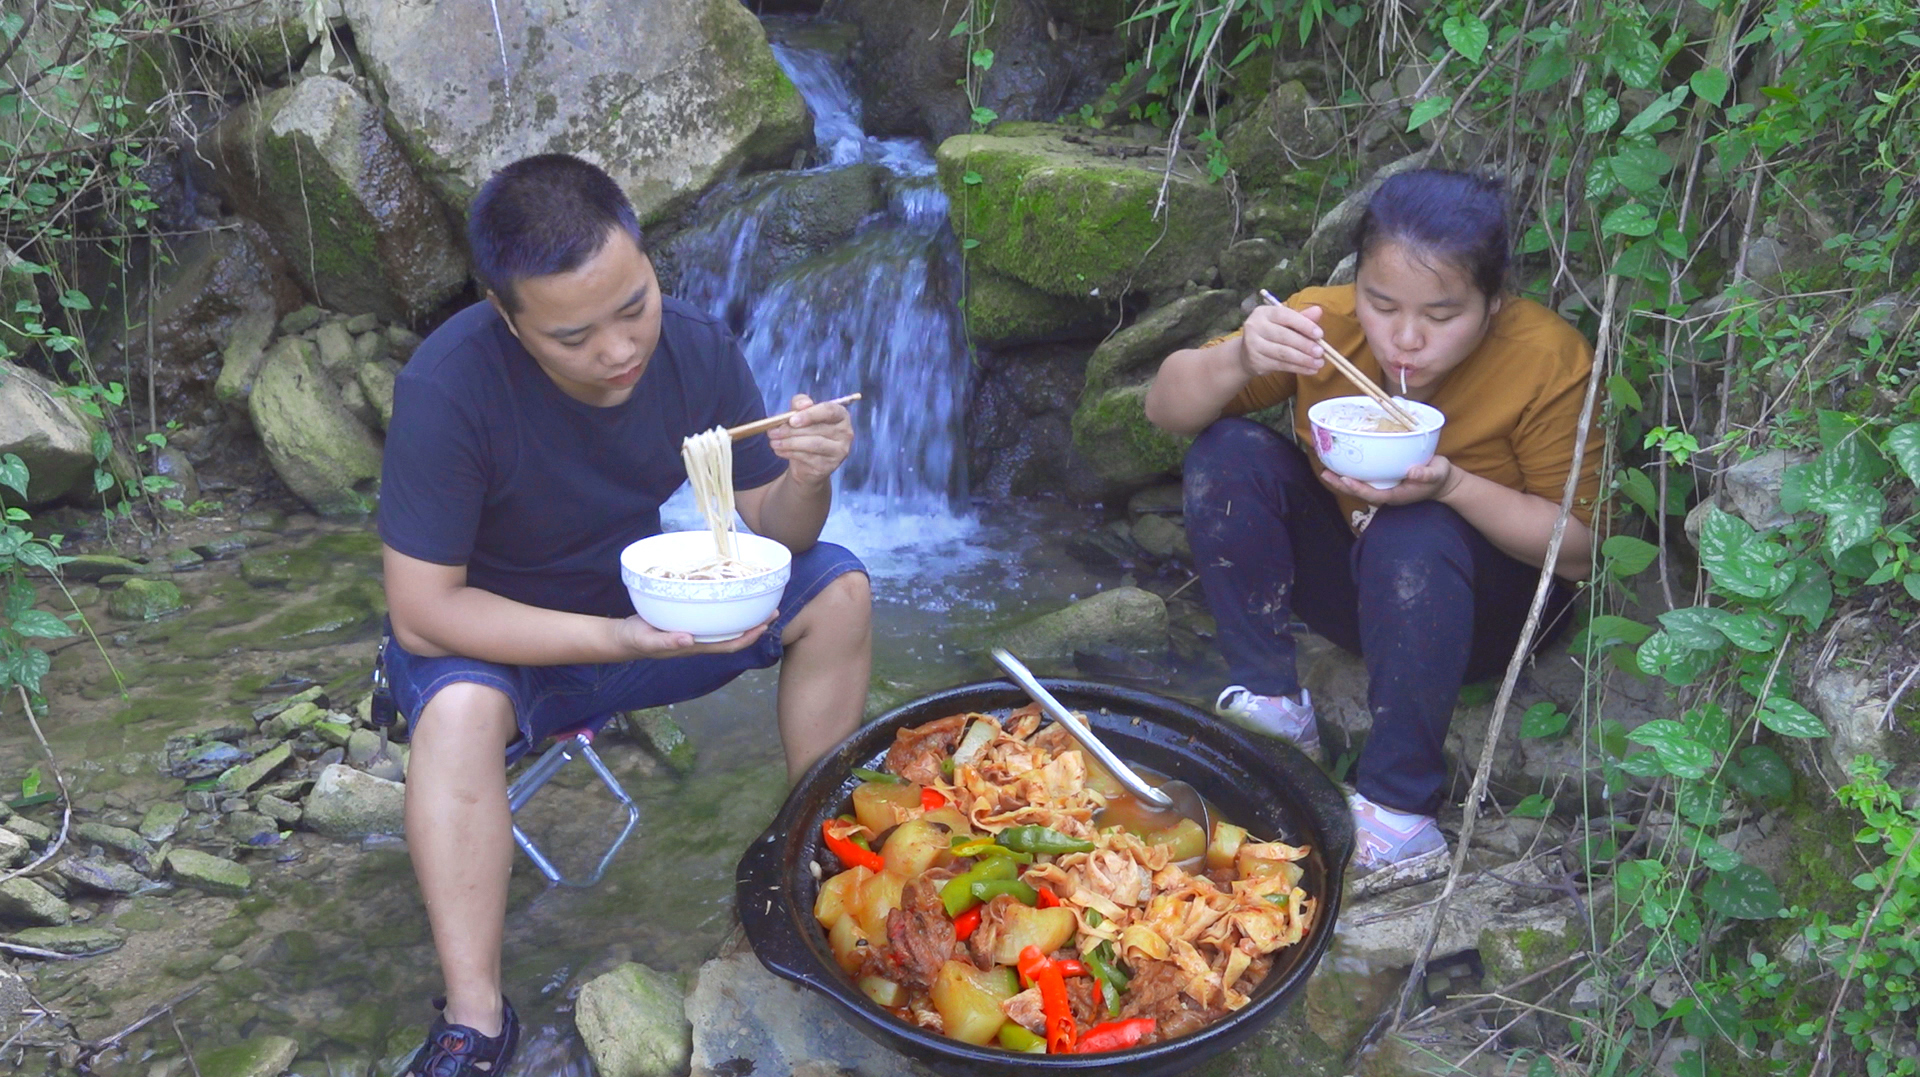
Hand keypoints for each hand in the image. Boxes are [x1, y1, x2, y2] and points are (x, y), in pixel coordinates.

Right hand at [615, 609, 776, 657]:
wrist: (623, 638)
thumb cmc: (636, 640)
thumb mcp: (647, 640)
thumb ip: (666, 641)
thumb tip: (688, 639)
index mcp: (695, 646)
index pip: (729, 645)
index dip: (748, 638)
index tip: (764, 626)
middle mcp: (700, 640)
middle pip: (734, 635)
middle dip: (755, 626)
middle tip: (774, 609)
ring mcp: (695, 631)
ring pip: (726, 626)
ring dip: (745, 616)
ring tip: (760, 602)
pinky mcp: (688, 620)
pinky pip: (713, 617)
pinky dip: (727, 608)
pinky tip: (731, 596)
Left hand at [766, 393, 853, 486]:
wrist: (808, 463)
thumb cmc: (807, 433)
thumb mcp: (802, 414)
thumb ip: (800, 404)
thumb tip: (802, 405)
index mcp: (841, 415)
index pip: (829, 410)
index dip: (810, 414)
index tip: (791, 420)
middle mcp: (845, 433)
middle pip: (817, 429)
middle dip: (791, 430)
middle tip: (772, 431)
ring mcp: (839, 451)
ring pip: (812, 444)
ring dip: (788, 442)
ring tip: (773, 441)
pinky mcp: (830, 466)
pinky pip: (808, 458)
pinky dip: (789, 453)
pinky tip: (779, 450)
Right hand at [1238, 303, 1327, 380]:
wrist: (1246, 353)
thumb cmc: (1271, 334)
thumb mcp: (1284, 323)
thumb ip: (1301, 318)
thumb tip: (1318, 310)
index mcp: (1264, 312)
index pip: (1285, 316)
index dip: (1304, 324)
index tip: (1320, 334)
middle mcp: (1255, 326)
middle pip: (1284, 336)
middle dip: (1305, 345)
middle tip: (1321, 352)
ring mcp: (1253, 344)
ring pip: (1283, 353)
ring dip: (1304, 359)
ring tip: (1318, 363)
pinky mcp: (1255, 361)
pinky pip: (1280, 365)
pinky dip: (1298, 368)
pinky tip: (1310, 370)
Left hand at [1320, 456, 1460, 505]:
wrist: (1442, 481)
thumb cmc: (1439, 478)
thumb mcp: (1437, 475)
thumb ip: (1426, 475)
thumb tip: (1412, 472)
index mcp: (1396, 495)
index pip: (1373, 494)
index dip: (1358, 488)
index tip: (1345, 479)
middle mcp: (1386, 492)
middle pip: (1359, 491)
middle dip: (1341, 484)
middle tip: (1324, 473)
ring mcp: (1384, 486)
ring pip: (1359, 485)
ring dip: (1342, 479)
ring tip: (1325, 469)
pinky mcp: (1384, 478)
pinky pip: (1365, 477)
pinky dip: (1353, 471)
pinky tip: (1341, 463)